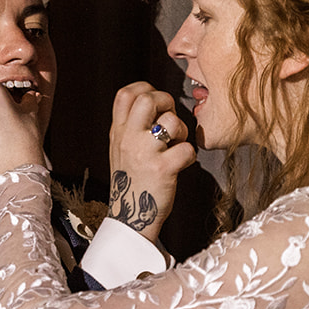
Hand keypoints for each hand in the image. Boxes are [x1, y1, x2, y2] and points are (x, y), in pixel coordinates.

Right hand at [108, 82, 195, 242]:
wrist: (130, 219)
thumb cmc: (133, 182)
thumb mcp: (121, 149)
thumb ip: (132, 126)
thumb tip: (154, 102)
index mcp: (118, 132)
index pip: (125, 94)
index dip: (145, 89)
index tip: (156, 101)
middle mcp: (128, 139)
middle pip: (147, 99)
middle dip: (166, 101)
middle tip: (170, 118)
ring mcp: (144, 153)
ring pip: (171, 122)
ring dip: (182, 131)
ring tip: (177, 145)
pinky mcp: (162, 169)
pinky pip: (187, 149)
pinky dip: (189, 156)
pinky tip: (181, 165)